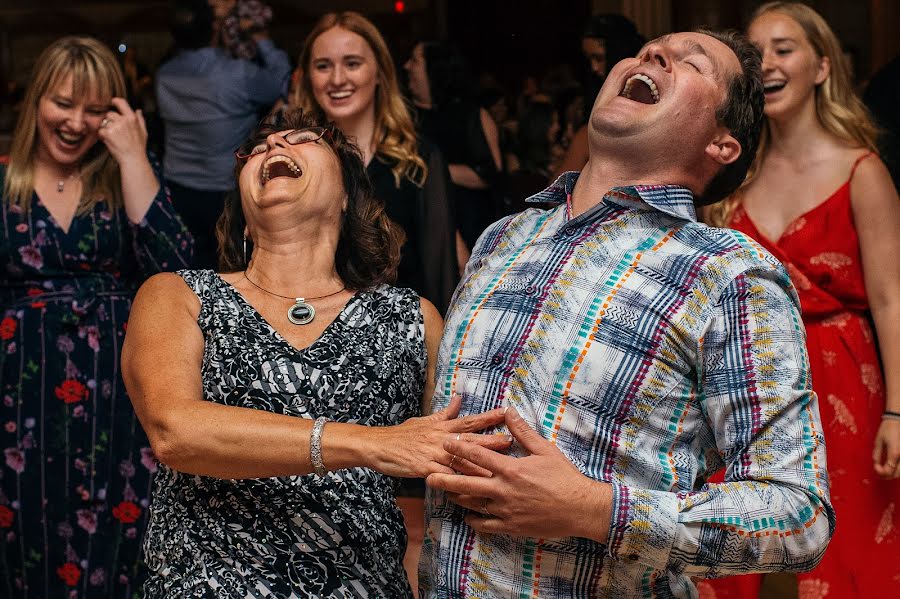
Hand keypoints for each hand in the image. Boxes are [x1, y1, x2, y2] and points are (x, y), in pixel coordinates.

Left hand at [98, 97, 147, 165]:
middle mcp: (123, 120)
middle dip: (110, 121)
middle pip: (109, 114)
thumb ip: (141, 120)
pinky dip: (103, 136)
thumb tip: (139, 111)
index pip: (121, 102)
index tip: (112, 102)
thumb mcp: (144, 132)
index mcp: (132, 118)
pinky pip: (100, 131)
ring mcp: (115, 126)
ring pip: (104, 122)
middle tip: (114, 131)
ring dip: (106, 129)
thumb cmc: (139, 147)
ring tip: (113, 138)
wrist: (133, 159)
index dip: (115, 101)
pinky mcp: (108, 133)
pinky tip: (110, 141)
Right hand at [364, 395, 510, 478]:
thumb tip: (459, 399)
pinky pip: (444, 476)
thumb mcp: (424, 420)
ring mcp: (432, 453)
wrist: (378, 446)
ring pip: (460, 459)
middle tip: (511, 441)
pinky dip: (456, 481)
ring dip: (479, 464)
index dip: (488, 417)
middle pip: (470, 439)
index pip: (469, 420)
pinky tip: (468, 488)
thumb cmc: (401, 434)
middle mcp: (440, 439)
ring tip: (498, 469)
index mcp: (442, 427)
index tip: (506, 412)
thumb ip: (444, 413)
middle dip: (491, 440)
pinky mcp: (424, 468)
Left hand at [426, 406, 611, 541]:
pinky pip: (486, 525)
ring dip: (457, 498)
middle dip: (445, 479)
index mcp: (511, 469)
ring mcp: (506, 510)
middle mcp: (504, 490)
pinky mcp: (511, 526)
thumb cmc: (564, 477)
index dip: (460, 448)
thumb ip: (523, 431)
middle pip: (467, 483)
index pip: (479, 456)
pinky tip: (468, 516)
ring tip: (444, 493)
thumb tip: (508, 411)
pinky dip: (475, 521)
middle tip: (427, 476)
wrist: (581, 508)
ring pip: (473, 504)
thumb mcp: (545, 449)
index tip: (445, 443)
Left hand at [873, 417, 899, 478]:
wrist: (898, 419)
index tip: (875, 468)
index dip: (881, 472)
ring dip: (894, 473)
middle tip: (879, 472)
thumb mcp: (879, 441)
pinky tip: (893, 466)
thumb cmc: (889, 428)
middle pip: (897, 473)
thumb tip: (876, 464)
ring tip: (885, 470)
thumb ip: (877, 454)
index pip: (889, 470)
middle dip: (888, 475)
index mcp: (895, 453)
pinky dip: (898, 468)